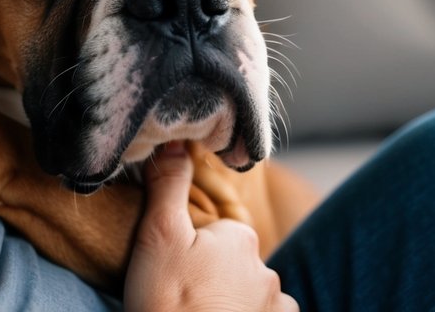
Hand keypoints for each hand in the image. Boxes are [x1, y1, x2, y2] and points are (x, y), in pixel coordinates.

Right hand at [124, 142, 298, 311]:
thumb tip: (176, 140)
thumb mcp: (157, 236)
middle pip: (235, 267)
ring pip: (253, 297)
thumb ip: (168, 185)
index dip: (191, 254)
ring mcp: (276, 309)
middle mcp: (266, 270)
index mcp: (239, 238)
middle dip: (214, 280)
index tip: (172, 273)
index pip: (217, 236)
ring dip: (235, 305)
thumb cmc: (167, 303)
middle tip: (182, 299)